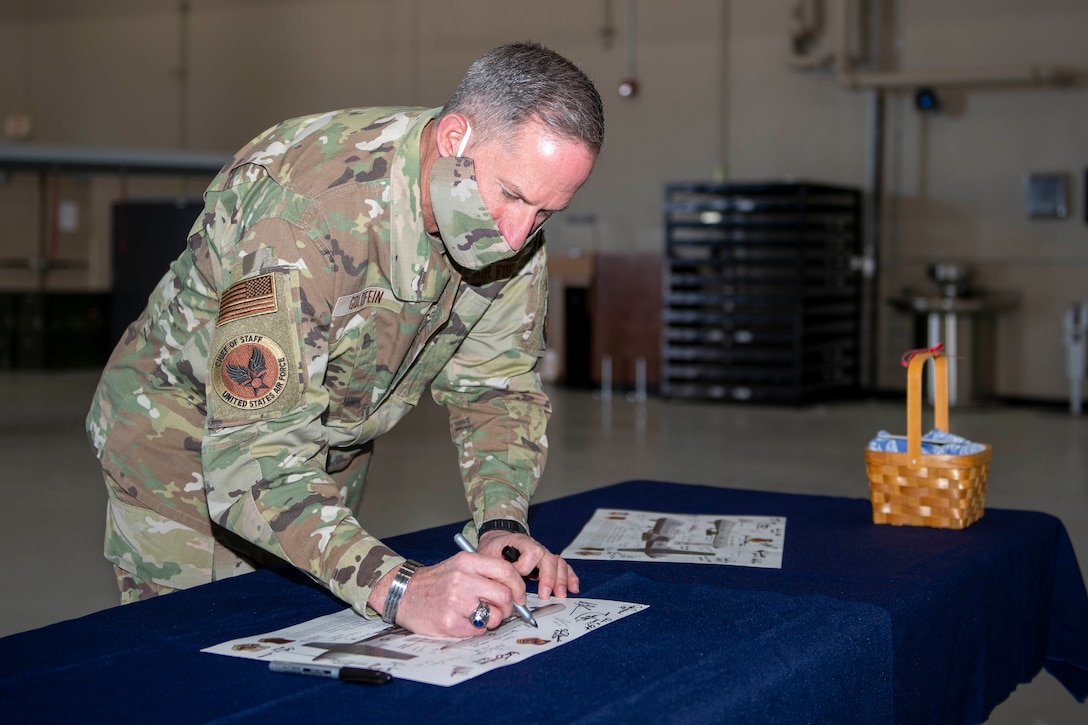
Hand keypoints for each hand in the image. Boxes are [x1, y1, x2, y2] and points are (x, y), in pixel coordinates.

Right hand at [370, 552, 525, 637]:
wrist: (403, 593)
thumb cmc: (435, 582)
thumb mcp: (459, 566)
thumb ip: (485, 574)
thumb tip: (514, 592)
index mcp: (467, 561)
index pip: (506, 570)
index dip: (518, 586)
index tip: (519, 596)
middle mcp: (462, 579)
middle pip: (504, 595)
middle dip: (507, 607)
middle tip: (500, 610)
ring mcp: (456, 601)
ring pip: (494, 616)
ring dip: (491, 620)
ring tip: (478, 616)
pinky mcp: (449, 622)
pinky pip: (478, 631)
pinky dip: (475, 630)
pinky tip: (462, 622)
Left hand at [477, 530, 579, 600]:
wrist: (497, 540)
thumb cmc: (493, 549)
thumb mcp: (488, 555)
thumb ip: (496, 569)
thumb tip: (504, 588)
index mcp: (520, 541)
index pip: (531, 552)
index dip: (525, 566)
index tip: (517, 576)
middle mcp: (535, 546)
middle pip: (549, 558)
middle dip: (549, 578)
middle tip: (545, 595)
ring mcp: (543, 554)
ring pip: (558, 563)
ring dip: (561, 580)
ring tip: (560, 594)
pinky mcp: (547, 562)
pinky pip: (562, 567)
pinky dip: (570, 577)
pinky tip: (573, 588)